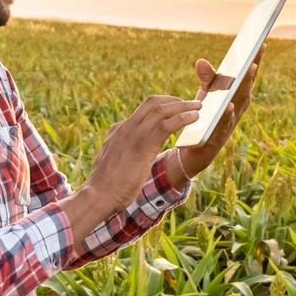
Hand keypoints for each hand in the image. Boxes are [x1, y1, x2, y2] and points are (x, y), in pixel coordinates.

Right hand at [81, 95, 203, 211]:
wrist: (97, 196)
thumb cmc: (107, 187)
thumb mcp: (115, 164)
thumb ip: (124, 156)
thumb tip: (131, 160)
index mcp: (118, 131)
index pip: (142, 111)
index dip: (162, 106)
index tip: (176, 109)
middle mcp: (125, 127)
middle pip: (152, 102)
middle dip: (174, 100)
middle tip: (190, 104)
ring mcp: (133, 134)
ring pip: (161, 109)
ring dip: (183, 106)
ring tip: (198, 107)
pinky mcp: (142, 145)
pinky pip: (166, 124)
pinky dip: (183, 117)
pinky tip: (194, 118)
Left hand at [177, 45, 263, 177]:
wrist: (196, 146)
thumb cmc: (206, 115)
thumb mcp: (205, 93)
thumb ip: (206, 77)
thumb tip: (201, 61)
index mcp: (237, 94)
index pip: (248, 75)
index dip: (255, 60)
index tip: (261, 43)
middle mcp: (239, 105)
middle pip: (247, 84)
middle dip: (253, 67)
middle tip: (257, 52)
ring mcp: (233, 119)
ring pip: (241, 100)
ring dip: (245, 85)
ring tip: (250, 68)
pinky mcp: (221, 132)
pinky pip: (226, 120)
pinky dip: (228, 112)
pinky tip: (229, 103)